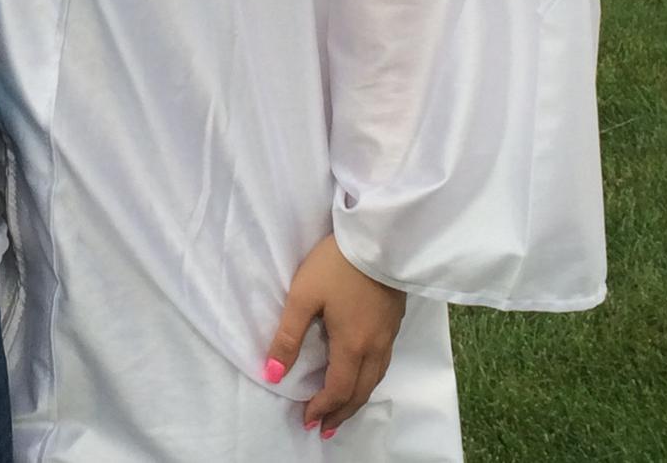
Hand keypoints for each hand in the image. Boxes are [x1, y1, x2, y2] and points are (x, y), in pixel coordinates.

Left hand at [263, 234, 405, 438]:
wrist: (379, 238)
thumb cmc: (336, 265)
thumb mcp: (303, 296)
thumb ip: (288, 336)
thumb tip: (272, 375)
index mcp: (352, 346)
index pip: (338, 390)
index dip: (322, 409)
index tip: (307, 421)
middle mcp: (375, 348)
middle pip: (360, 392)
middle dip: (341, 414)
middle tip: (324, 429)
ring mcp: (388, 335)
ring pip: (375, 380)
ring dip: (356, 400)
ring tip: (342, 410)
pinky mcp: (394, 322)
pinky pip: (382, 365)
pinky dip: (369, 381)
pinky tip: (361, 375)